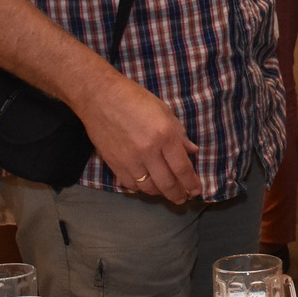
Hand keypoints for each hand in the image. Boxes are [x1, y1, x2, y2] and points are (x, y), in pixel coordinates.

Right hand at [79, 71, 203, 202]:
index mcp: (165, 136)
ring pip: (149, 188)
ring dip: (161, 193)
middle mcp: (148, 151)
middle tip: (184, 198)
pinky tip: (147, 187)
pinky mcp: (114, 164)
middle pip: (167, 183)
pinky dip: (141, 189)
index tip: (197, 191)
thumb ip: (179, 134)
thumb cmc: (135, 99)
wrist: (100, 98)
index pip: (182, 168)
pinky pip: (131, 185)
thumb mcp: (164, 111)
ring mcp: (129, 160)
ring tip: (167, 193)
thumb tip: (193, 151)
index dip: (191, 183)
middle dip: (178, 194)